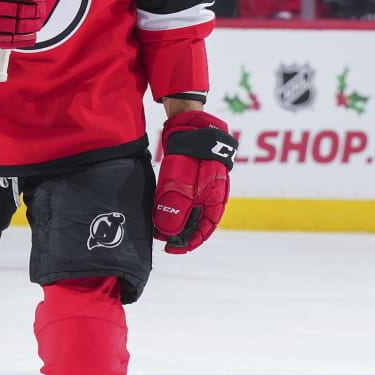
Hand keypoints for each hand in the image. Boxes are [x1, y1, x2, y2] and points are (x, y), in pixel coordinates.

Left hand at [152, 109, 236, 252]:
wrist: (192, 125)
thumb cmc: (194, 155)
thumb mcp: (184, 187)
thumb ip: (178, 211)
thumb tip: (169, 233)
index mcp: (215, 200)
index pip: (205, 229)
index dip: (189, 242)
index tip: (173, 248)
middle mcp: (211, 194)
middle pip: (198, 221)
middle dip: (181, 232)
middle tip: (162, 239)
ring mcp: (202, 184)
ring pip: (190, 208)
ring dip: (176, 219)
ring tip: (159, 226)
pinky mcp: (191, 175)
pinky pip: (183, 195)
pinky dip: (173, 204)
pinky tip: (161, 208)